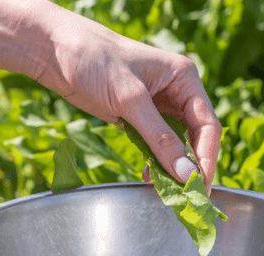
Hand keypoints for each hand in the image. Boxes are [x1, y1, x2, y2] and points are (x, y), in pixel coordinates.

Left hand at [33, 10, 220, 189]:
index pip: (208, 125)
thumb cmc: (96, 61)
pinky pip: (156, 145)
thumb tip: (186, 174)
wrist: (56, 51)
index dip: (208, 158)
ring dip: (172, 168)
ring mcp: (158, 105)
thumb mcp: (131, 101)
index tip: (200, 186)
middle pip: (196, 137)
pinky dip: (154, 162)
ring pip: (176, 144)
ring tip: (164, 190)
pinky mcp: (139, 116)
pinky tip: (147, 175)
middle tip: (187, 196)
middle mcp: (176, 91)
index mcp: (184, 78)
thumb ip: (160, 139)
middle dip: (191, 167)